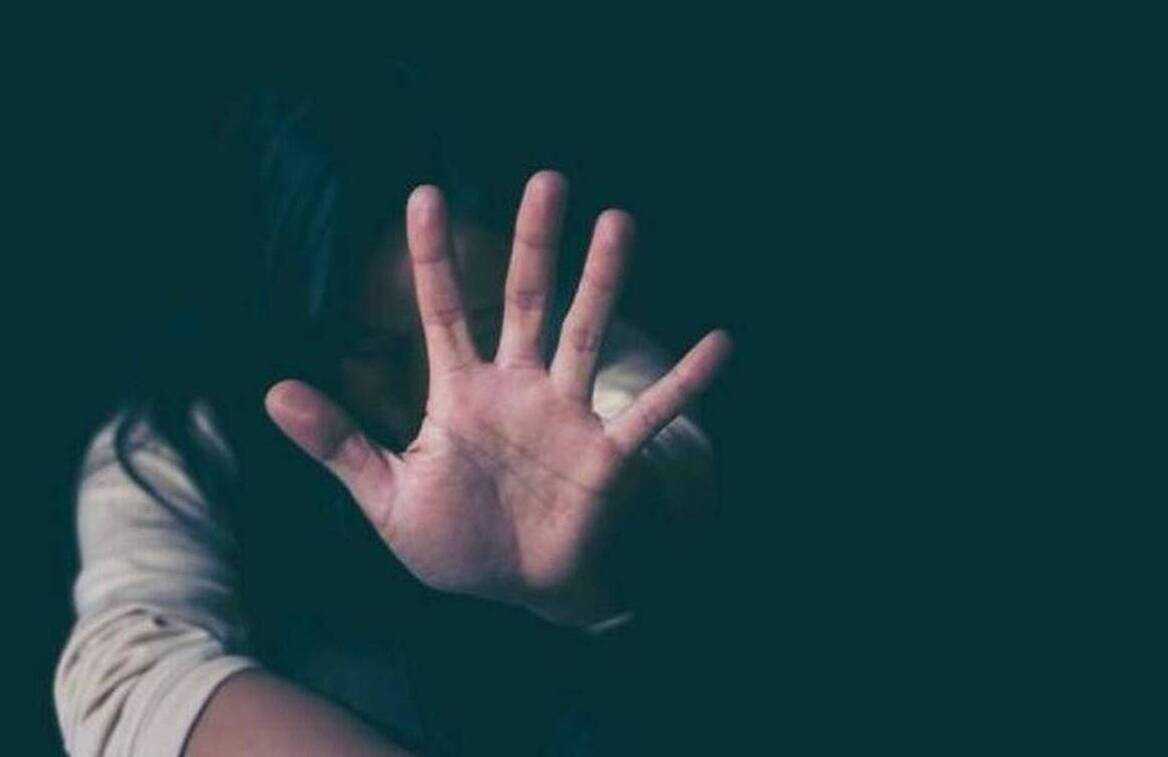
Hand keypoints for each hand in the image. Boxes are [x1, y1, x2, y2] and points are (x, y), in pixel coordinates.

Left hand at [264, 171, 732, 625]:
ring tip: (619, 223)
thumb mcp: (386, 497)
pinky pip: (648, 411)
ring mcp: (566, 415)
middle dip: (536, 243)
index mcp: (462, 395)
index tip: (425, 195)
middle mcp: (518, 388)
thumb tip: (272, 391)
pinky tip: (719, 343)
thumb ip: (339, 444)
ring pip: (585, 334)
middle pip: (527, 300)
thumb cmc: (456, 543)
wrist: (519, 590)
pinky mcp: (606, 454)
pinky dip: (683, 382)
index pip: (443, 311)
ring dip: (604, 282)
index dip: (433, 256)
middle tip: (548, 180)